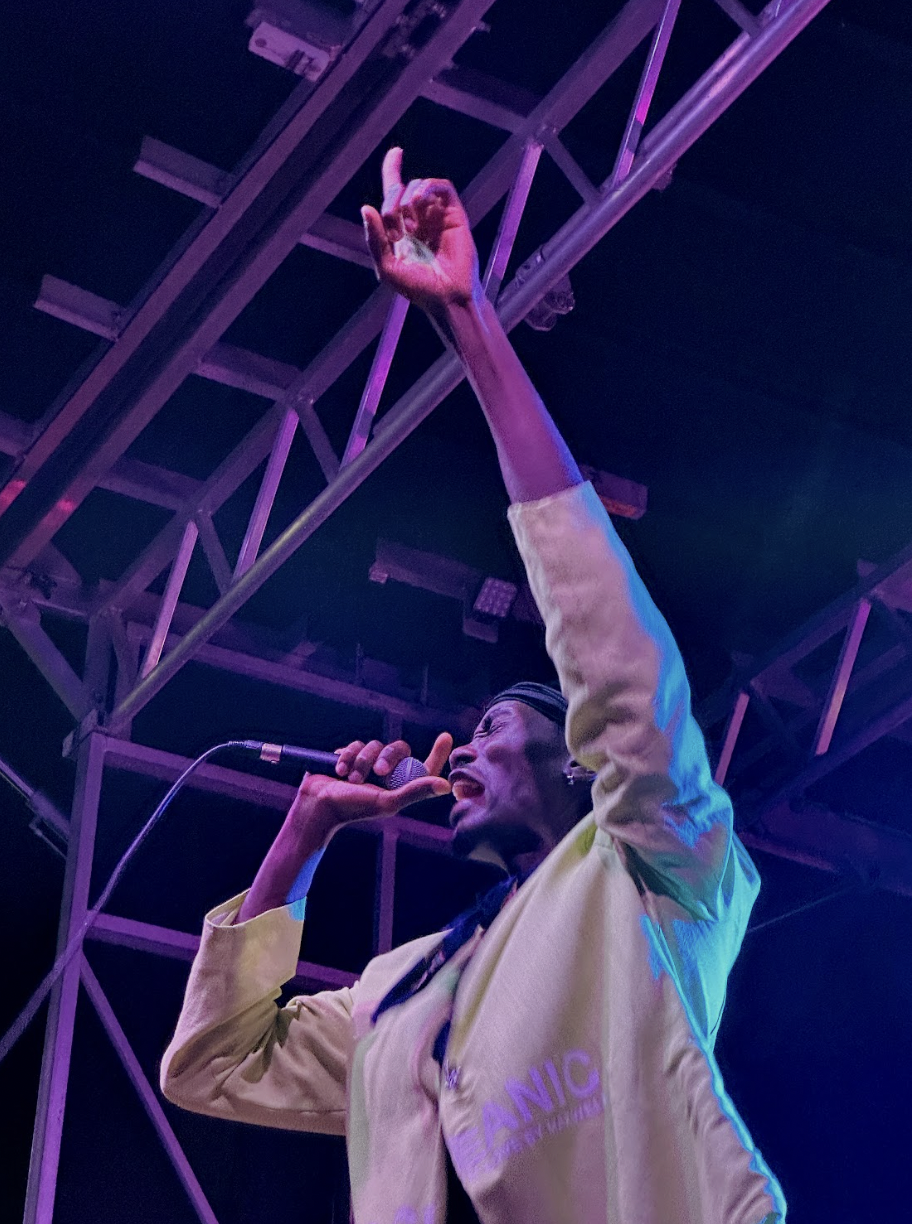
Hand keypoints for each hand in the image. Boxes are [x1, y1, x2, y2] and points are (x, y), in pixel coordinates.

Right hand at [290, 732, 452, 837]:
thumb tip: (445, 787)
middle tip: (378, 773)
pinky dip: (348, 756)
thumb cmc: (353, 808)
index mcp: (400, 786)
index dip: (437, 752)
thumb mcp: (387, 801)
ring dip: (362, 761)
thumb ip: (415, 791)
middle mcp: (387, 774)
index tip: (446, 737)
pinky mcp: (351, 756)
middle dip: (388, 757)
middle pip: (399, 749)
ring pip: (375, 745)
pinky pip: (356, 744)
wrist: (317, 804)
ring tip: (349, 779)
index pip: (424, 766)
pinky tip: (338, 770)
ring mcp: (368, 764)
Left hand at [361, 148, 479, 312]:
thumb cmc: (419, 289)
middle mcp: (419, 220)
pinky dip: (427, 187)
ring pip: (419, 185)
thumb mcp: (387, 268)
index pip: (395, 193)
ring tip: (409, 225)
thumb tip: (366, 207)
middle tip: (395, 227)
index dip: (393, 170)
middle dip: (392, 200)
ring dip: (407, 197)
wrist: (448, 298)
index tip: (396, 152)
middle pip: (400, 190)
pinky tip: (419, 202)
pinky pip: (441, 187)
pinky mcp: (454, 215)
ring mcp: (437, 216)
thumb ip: (375, 239)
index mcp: (401, 231)